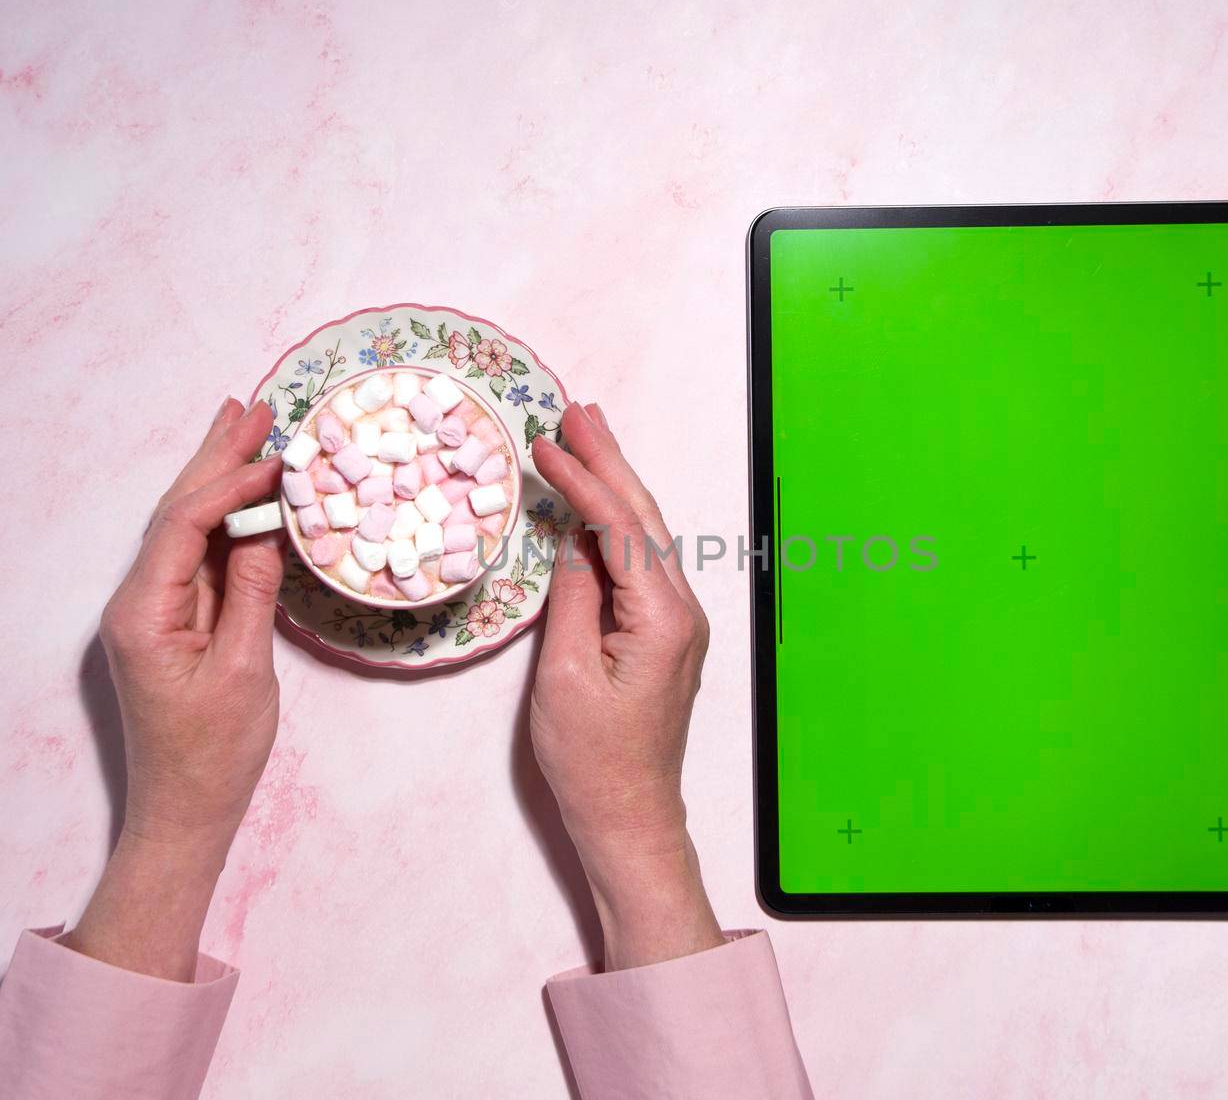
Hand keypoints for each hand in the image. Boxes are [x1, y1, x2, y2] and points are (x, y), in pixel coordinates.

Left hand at [69, 399, 284, 979]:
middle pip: (176, 512)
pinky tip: (244, 493)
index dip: (229, 482)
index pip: (184, 525)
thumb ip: (252, 594)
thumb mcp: (244, 671)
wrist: (186, 810)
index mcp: (144, 612)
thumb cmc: (215, 753)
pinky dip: (224, 519)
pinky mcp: (172, 622)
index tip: (274, 451)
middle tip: (251, 406)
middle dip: (215, 458)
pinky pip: (198, 557)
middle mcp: (137, 602)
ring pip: (185, 528)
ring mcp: (153, 611)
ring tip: (244, 427)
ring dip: (217, 478)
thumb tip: (265, 530)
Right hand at [530, 402, 723, 970]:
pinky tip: (597, 502)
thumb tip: (573, 538)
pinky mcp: (665, 634)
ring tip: (588, 435)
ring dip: (616, 483)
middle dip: (610, 460)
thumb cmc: (591, 759)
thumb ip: (573, 597)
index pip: (620, 527)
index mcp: (661, 618)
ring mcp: (680, 622)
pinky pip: (641, 563)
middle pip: (644, 517)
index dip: (582, 479)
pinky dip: (617, 524)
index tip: (543, 443)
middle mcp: (683, 611)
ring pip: (647, 535)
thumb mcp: (563, 675)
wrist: (629, 816)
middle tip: (578, 410)